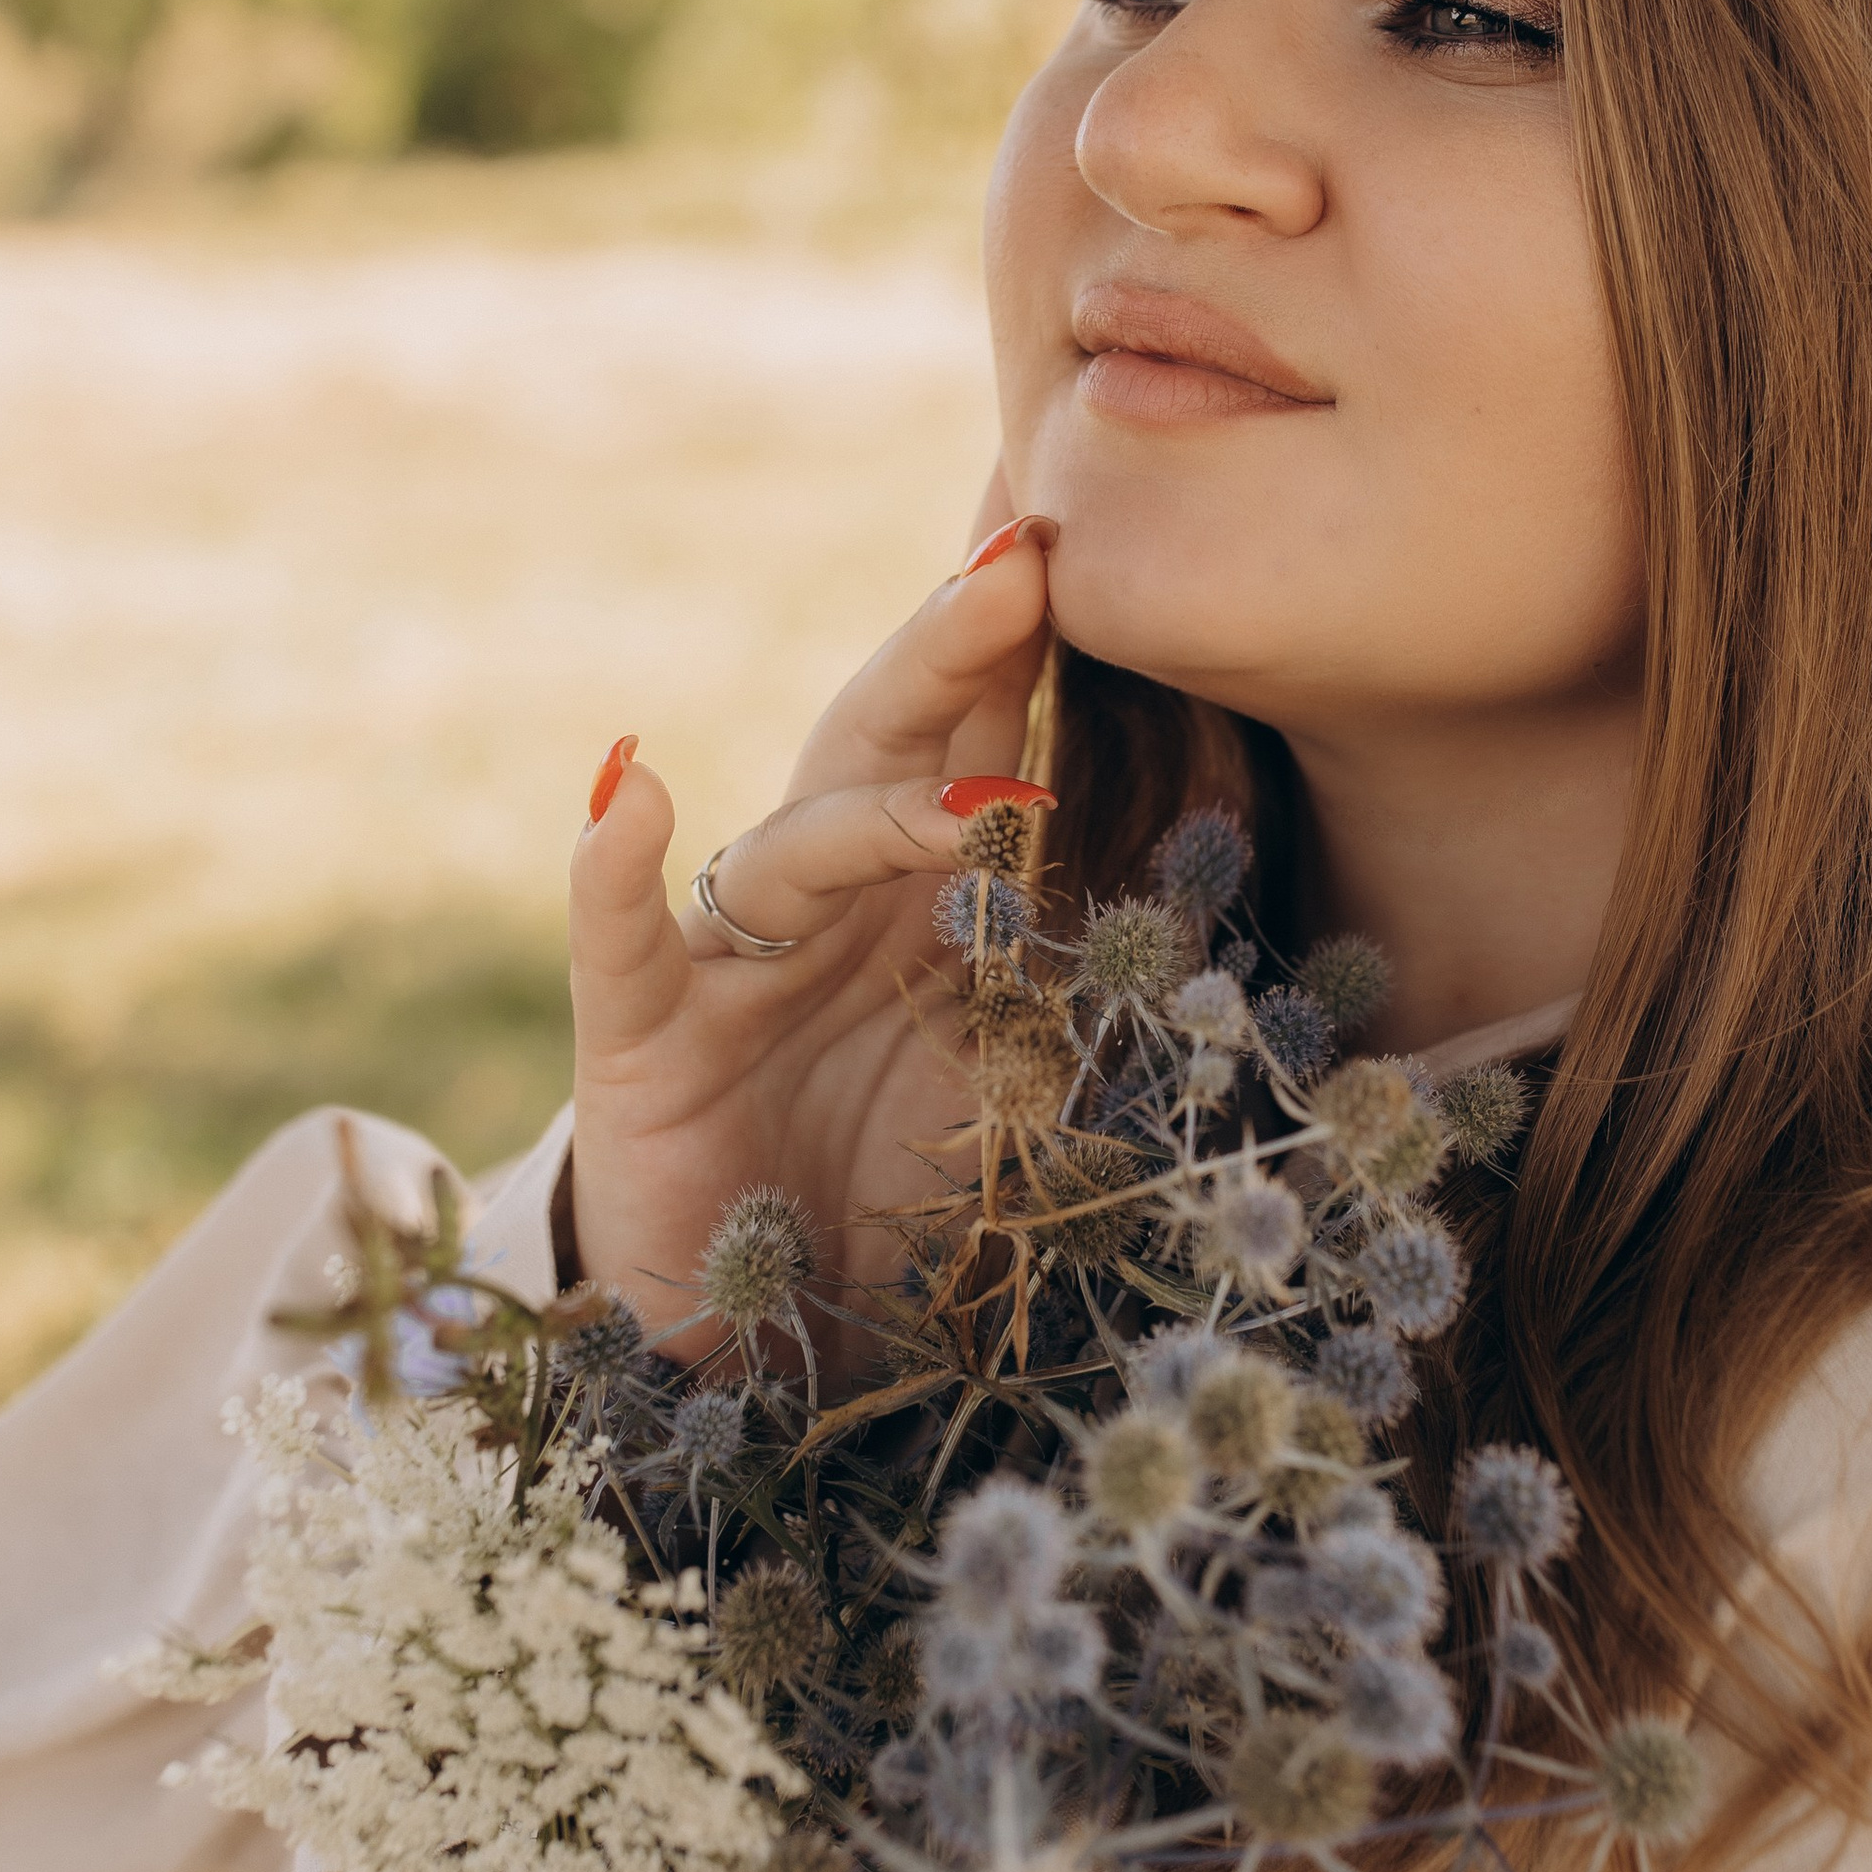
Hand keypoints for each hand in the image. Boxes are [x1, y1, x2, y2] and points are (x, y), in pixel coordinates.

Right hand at [568, 497, 1057, 1338]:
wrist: (766, 1351)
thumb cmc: (903, 1208)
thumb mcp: (1037, 1090)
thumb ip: (1111, 992)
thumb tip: (1259, 895)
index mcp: (935, 904)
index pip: (986, 738)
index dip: (1032, 639)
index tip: (1093, 520)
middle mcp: (833, 907)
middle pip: (894, 750)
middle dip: (958, 652)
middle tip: (1025, 556)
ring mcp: (732, 969)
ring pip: (798, 849)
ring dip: (877, 805)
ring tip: (968, 791)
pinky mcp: (642, 1049)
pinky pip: (620, 949)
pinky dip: (611, 871)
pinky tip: (630, 787)